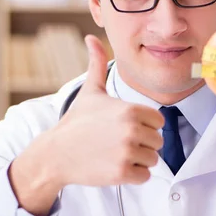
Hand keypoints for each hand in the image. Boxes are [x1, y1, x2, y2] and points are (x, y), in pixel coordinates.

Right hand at [9, 35, 163, 214]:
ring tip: (115, 153)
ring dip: (138, 160)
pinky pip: (145, 177)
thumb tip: (91, 38)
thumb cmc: (76, 122)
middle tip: (117, 142)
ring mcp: (128, 152)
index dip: (144, 125)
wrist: (56, 153)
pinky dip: (133, 175)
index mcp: (131, 109)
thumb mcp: (90, 91)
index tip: (124, 127)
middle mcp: (132, 129)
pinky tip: (114, 166)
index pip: (159, 121)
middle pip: (157, 141)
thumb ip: (97, 64)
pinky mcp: (122, 173)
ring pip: (152, 160)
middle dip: (141, 144)